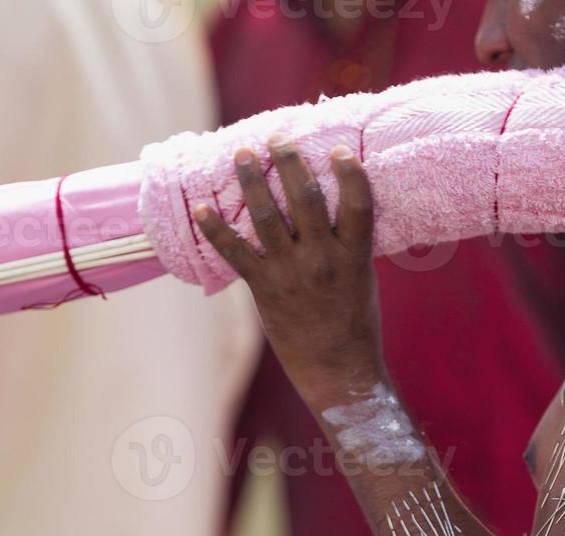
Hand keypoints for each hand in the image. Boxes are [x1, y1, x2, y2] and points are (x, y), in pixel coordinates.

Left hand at [195, 137, 382, 398]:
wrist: (337, 369)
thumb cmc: (355, 322)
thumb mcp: (362, 277)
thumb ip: (346, 243)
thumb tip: (331, 206)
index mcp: (353, 256)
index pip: (357, 204)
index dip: (349, 173)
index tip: (337, 149)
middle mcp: (322, 259)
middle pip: (306, 199)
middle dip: (289, 163)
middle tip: (277, 137)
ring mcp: (291, 273)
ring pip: (267, 217)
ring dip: (252, 182)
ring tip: (242, 153)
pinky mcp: (265, 288)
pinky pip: (236, 253)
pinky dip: (215, 230)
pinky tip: (201, 207)